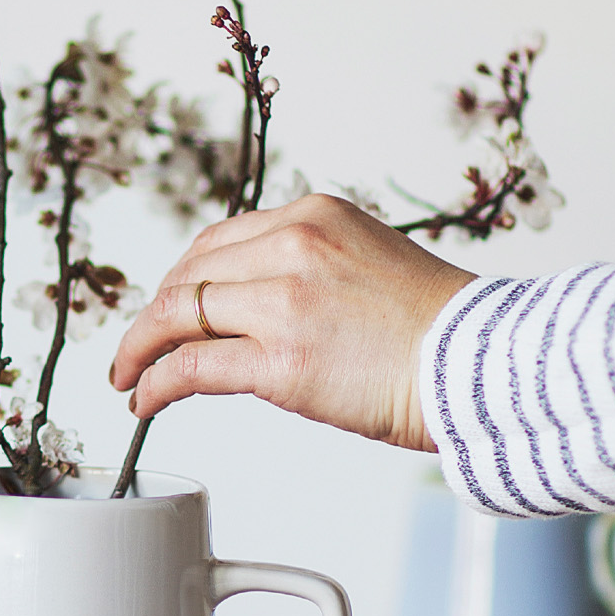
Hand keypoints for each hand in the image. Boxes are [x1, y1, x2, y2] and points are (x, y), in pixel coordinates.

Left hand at [110, 195, 474, 450]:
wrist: (486, 365)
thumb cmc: (440, 332)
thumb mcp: (367, 266)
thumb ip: (309, 271)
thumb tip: (253, 307)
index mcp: (316, 216)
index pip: (218, 242)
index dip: (180, 280)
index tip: (168, 309)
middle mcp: (295, 245)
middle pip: (187, 275)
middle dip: (153, 316)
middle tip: (136, 348)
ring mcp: (284, 301)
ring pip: (176, 316)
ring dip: (139, 349)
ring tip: (128, 377)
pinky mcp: (281, 360)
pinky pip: (189, 366)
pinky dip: (154, 382)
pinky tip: (143, 400)